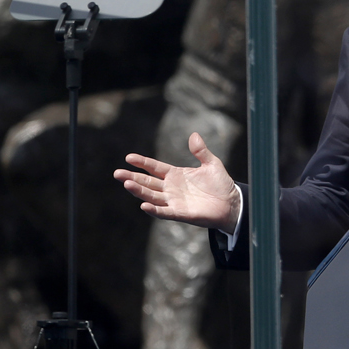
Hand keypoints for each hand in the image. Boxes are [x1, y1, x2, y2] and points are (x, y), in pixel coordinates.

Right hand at [114, 132, 240, 231]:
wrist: (231, 203)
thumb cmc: (220, 184)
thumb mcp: (211, 163)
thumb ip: (201, 151)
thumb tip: (193, 135)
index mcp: (176, 175)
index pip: (154, 168)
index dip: (142, 163)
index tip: (128, 157)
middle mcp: (171, 188)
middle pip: (147, 182)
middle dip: (132, 177)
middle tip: (117, 173)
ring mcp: (174, 201)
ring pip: (152, 196)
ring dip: (139, 191)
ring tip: (126, 184)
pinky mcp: (180, 213)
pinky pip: (164, 212)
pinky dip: (154, 210)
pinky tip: (143, 205)